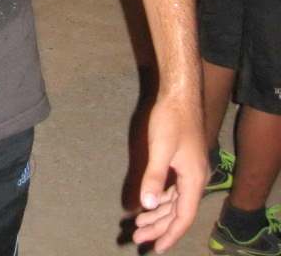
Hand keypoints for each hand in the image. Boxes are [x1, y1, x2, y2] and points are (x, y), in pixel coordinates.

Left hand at [132, 92, 206, 252]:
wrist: (180, 95)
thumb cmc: (171, 119)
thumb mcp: (160, 148)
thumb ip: (154, 177)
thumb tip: (146, 205)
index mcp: (194, 180)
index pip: (183, 217)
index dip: (170, 234)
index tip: (156, 248)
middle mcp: (196, 179)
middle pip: (178, 212)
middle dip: (158, 226)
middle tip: (137, 237)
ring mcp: (191, 170)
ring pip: (175, 200)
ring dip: (158, 212)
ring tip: (139, 223)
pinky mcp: (184, 162)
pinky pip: (174, 188)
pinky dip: (161, 198)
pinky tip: (150, 202)